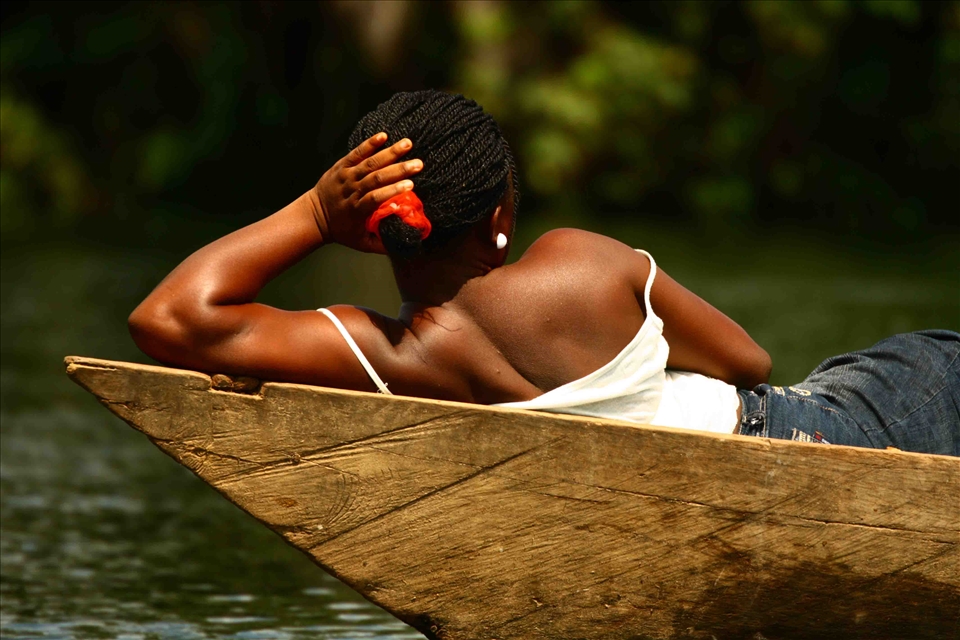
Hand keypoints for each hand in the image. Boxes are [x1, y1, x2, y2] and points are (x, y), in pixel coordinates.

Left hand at [312, 133, 423, 252]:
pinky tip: (384, 136)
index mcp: (357, 210)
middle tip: (418, 164)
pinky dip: (369, 144)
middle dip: (398, 170)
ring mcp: (346, 176)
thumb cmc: (342, 230)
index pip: (375, 198)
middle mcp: (351, 191)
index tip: (410, 185)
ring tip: (408, 144)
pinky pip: (356, 153)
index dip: (392, 191)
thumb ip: (383, 245)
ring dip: (390, 153)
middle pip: (375, 178)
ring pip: (369, 163)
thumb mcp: (361, 244)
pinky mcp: (342, 166)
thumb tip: (407, 244)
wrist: (314, 216)